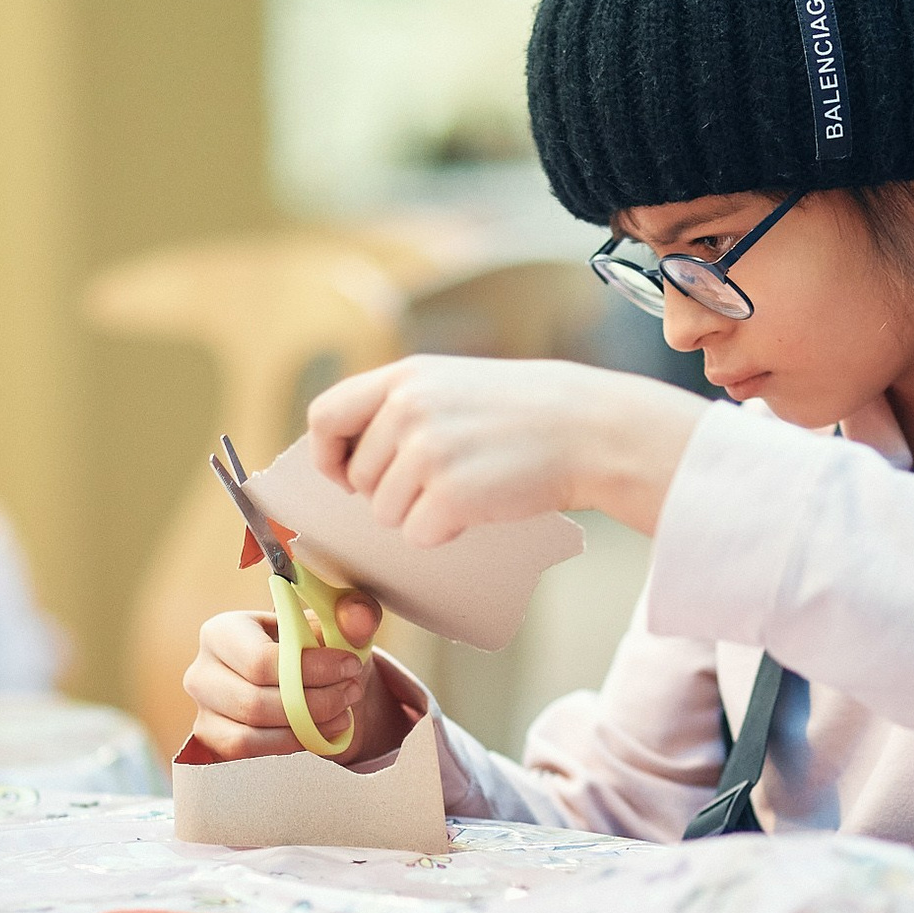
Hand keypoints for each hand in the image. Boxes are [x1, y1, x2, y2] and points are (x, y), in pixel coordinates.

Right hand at [183, 591, 408, 762]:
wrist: (303, 678)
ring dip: (304, 728)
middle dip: (314, 702)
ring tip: (343, 713)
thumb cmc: (312, 645)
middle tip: (351, 692)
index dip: (311, 669)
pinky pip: (247, 753)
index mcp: (222, 631)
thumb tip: (358, 618)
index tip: (350, 667)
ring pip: (250, 733)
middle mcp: (202, 670)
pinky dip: (288, 745)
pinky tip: (319, 732)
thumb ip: (352, 614)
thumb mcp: (335, 625)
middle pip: (254, 701)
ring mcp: (204, 709)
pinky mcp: (213, 739)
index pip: (260, 660)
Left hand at [307, 356, 707, 544]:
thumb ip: (400, 408)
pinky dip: (444, 534)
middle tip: (442, 480)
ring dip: (420, 514)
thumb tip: (347, 464)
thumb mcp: (453, 384)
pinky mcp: (449, 494)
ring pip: (385, 513)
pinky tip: (480, 507)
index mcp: (404, 377)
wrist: (588, 429)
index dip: (327, 453)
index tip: (346, 474)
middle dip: (390, 492)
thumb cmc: (523, 413)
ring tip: (469, 486)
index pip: (325, 415)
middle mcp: (408, 409)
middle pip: (358, 479)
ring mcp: (427, 452)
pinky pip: (418, 535)